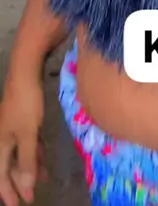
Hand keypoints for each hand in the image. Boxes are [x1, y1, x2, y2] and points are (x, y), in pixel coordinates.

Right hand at [0, 74, 47, 205]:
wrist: (26, 74)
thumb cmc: (25, 105)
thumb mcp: (27, 135)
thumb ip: (27, 160)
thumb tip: (26, 187)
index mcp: (0, 144)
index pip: (1, 175)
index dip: (8, 192)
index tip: (17, 205)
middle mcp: (3, 138)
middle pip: (9, 166)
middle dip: (18, 183)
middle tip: (28, 199)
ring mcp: (13, 129)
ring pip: (20, 155)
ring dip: (29, 169)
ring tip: (40, 183)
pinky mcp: (24, 121)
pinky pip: (28, 143)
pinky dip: (35, 154)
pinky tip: (43, 162)